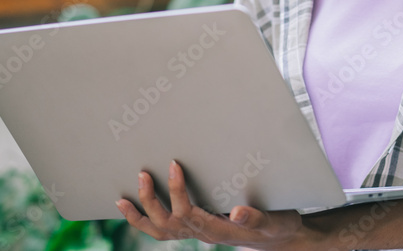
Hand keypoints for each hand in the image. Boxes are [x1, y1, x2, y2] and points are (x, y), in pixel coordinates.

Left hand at [115, 160, 312, 248]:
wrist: (279, 238)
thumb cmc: (277, 226)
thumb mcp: (273, 221)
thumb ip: (255, 217)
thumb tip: (236, 211)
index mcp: (218, 229)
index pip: (189, 212)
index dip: (177, 190)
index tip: (174, 165)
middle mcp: (204, 234)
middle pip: (168, 223)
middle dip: (151, 199)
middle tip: (142, 173)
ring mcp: (198, 234)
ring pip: (161, 231)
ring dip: (141, 215)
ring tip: (122, 198)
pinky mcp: (197, 229)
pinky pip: (165, 231)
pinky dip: (146, 221)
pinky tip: (135, 208)